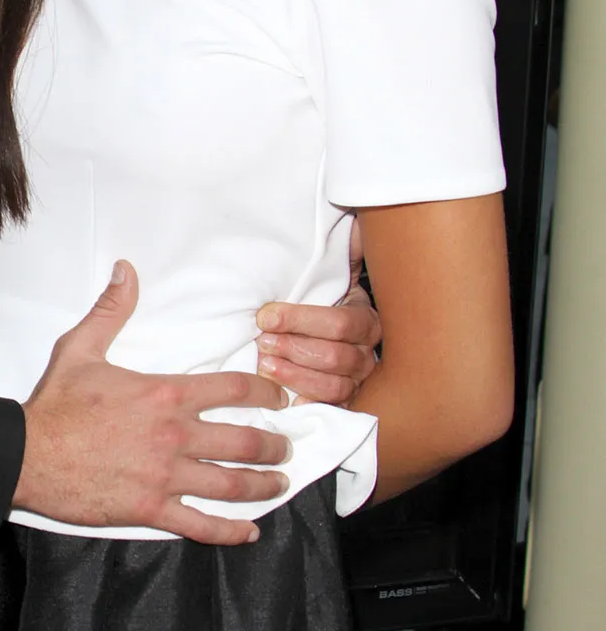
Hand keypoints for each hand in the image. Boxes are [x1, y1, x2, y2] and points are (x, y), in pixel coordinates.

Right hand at [15, 262, 290, 544]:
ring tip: (279, 484)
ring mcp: (165, 476)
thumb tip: (126, 271)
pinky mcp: (151, 509)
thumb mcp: (81, 348)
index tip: (281, 400)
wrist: (28, 454)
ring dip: (264, 486)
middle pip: (245, 441)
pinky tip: (249, 532)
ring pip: (232, 484)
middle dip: (275, 446)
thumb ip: (111, 310)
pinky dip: (230, 531)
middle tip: (286, 448)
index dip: (268, 394)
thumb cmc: (56, 404)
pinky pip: (201, 524)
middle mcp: (174, 436)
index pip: (235, 391)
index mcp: (165, 395)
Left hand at [255, 222, 380, 404]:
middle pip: (335, 357)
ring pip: (334, 385)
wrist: (323, 324)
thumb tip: (357, 222)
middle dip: (295, 349)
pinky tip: (288, 398)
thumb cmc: (322, 295)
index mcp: (366, 317)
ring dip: (296, 374)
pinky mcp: (343, 400)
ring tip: (266, 365)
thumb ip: (346, 246)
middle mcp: (367, 351)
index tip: (265, 317)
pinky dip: (310, 403)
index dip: (301, 321)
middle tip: (262, 343)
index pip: (340, 323)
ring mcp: (357, 379)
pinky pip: (332, 407)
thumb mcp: (332, 268)